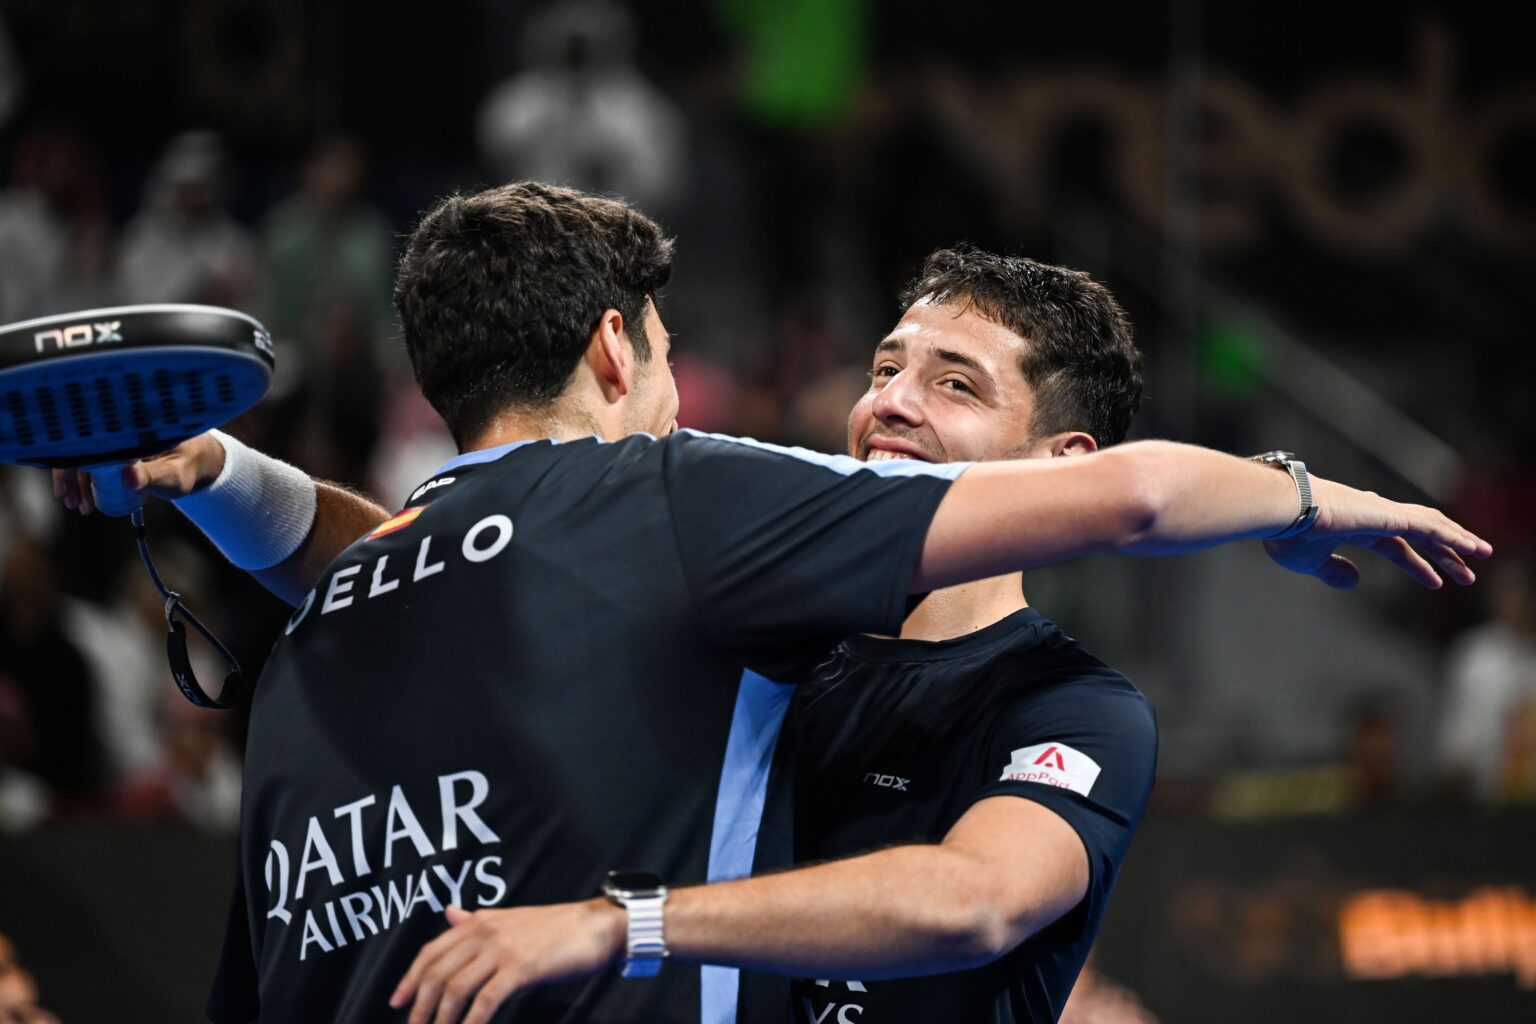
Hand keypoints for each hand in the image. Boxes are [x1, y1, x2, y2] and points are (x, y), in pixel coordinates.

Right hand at [50, 433, 225, 514]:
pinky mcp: (119, 447)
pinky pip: (95, 460)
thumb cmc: (192, 466)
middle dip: (69, 475)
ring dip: (76, 480)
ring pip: (86, 455)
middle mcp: (120, 425)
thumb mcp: (174, 474)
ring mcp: (118, 436)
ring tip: (79, 506)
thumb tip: (127, 477)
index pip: (88, 438)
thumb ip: (153, 475)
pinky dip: (86, 478)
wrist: (204, 463)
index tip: (67, 489)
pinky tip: (84, 498)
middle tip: (71, 503)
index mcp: (130, 424)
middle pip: (82, 446)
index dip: (70, 463)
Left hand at [391, 900, 624, 1023]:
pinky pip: (486, 1000)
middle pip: (437, 972)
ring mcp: (502, 949)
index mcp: (479, 921)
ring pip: (456, 988)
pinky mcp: (521, 967)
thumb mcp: (510, 918)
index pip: (431, 951)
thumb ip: (476, 920)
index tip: (397, 1002)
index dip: (410, 978)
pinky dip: (472, 1022)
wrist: (595, 925)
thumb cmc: (555, 927)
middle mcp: (485, 932)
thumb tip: (449, 912)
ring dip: (442, 1018)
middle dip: (421, 1006)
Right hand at [1263, 478, 1490, 589]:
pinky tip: (1471, 548)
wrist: (1281, 511)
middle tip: (1468, 574)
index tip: (1437, 582)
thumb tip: (1355, 581)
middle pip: (1421, 536)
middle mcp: (1374, 517)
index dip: (1417, 565)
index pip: (1396, 548)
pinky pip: (1430, 527)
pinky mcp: (1389, 516)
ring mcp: (1383, 514)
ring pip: (1431, 527)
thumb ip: (1334, 571)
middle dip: (1445, 554)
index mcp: (1356, 527)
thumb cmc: (1286, 533)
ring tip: (1482, 556)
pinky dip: (1453, 537)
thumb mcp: (1310, 562)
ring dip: (1458, 542)